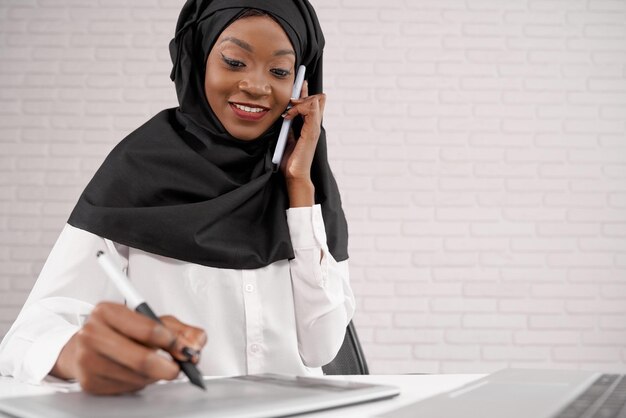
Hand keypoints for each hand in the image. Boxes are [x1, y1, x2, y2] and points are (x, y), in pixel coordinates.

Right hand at [51, 302, 206, 394]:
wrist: (82, 347)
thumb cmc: (120, 331)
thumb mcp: (149, 321)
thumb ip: (179, 329)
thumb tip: (197, 343)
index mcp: (107, 311)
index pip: (149, 328)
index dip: (173, 341)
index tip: (184, 348)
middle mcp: (92, 333)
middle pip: (142, 358)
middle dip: (169, 367)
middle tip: (179, 368)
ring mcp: (87, 359)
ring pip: (137, 376)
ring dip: (155, 376)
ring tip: (155, 366)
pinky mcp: (89, 382)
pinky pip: (127, 388)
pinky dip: (140, 383)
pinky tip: (137, 373)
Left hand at [280, 81, 325, 206]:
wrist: (294, 176)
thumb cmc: (290, 160)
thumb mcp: (286, 137)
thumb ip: (288, 126)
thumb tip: (283, 114)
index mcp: (309, 126)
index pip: (314, 102)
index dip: (306, 91)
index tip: (299, 83)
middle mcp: (314, 125)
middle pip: (319, 98)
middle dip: (304, 94)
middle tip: (290, 101)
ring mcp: (314, 128)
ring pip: (316, 100)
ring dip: (300, 101)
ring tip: (288, 111)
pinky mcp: (311, 132)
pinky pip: (311, 110)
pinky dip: (298, 109)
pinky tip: (288, 117)